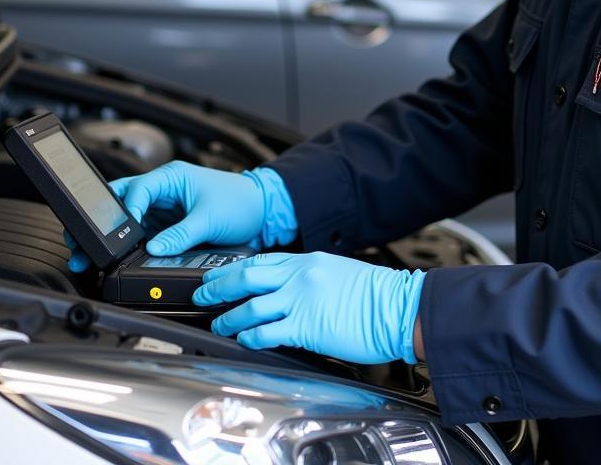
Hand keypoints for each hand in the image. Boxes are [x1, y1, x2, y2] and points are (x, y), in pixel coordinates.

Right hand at [66, 162, 297, 271]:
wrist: (262, 211)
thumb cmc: (241, 201)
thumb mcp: (211, 218)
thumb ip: (181, 234)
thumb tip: (154, 249)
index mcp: (171, 177)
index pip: (135, 191)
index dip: (124, 213)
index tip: (118, 235)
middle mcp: (163, 191)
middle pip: (121, 204)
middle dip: (101, 223)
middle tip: (83, 244)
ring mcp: (163, 210)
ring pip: (127, 221)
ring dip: (111, 237)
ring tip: (91, 256)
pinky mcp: (167, 226)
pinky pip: (141, 235)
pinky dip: (128, 247)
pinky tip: (117, 259)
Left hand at [193, 251, 425, 364]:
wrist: (398, 306)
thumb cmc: (376, 294)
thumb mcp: (337, 273)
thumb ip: (310, 278)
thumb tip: (288, 291)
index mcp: (308, 261)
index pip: (261, 260)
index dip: (234, 269)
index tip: (218, 275)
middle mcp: (300, 276)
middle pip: (247, 277)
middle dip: (219, 286)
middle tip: (202, 294)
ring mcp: (302, 300)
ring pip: (251, 305)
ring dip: (229, 316)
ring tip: (218, 324)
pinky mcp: (306, 326)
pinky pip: (267, 331)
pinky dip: (249, 336)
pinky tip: (242, 340)